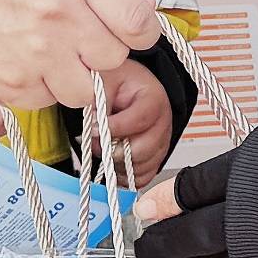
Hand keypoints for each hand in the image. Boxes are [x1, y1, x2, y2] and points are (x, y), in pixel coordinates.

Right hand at [0, 0, 161, 110]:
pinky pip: (46, 102)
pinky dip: (40, 89)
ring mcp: (35, 58)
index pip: (139, 22)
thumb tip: (139, 12)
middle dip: (99, 52)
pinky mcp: (11, 87)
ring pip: (84, 92)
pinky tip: (24, 63)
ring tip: (51, 54)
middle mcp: (59, 20)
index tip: (130, 31)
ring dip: (73, 78)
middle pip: (114, 60)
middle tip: (77, 38)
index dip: (140, 31)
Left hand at [96, 57, 174, 173]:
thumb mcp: (106, 79)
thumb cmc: (121, 83)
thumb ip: (99, 99)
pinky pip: (143, 177)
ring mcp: (161, 143)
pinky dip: (125, 175)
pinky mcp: (155, 158)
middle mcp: (163, 123)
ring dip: (118, 163)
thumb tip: (94, 123)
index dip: (115, 128)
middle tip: (97, 141)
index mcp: (154, 99)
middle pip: (143, 149)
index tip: (95, 129)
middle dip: (114, 150)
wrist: (131, 87)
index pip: (140, 119)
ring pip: (141, 166)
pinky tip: (113, 162)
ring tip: (104, 148)